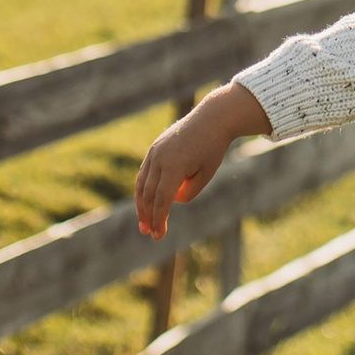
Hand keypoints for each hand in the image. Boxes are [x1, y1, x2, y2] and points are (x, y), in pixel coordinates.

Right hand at [135, 79, 266, 237]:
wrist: (211, 118)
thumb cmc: (213, 147)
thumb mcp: (206, 174)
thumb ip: (189, 192)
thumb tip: (172, 201)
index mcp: (174, 166)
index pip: (162, 200)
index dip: (159, 219)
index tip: (159, 236)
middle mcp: (159, 158)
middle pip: (149, 194)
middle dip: (148, 216)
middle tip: (150, 233)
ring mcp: (154, 151)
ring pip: (142, 184)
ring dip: (141, 205)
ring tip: (144, 222)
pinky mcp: (154, 148)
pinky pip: (145, 173)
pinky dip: (144, 189)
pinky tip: (147, 202)